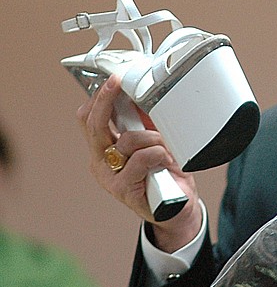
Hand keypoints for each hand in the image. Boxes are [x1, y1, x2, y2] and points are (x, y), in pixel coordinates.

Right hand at [77, 74, 202, 250]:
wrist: (177, 208)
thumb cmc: (164, 174)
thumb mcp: (154, 141)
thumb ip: (143, 122)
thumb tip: (140, 93)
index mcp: (104, 149)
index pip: (89, 119)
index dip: (99, 97)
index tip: (113, 78)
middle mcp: (101, 162)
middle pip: (94, 125)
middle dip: (106, 100)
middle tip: (117, 82)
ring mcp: (110, 177)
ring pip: (127, 140)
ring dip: (153, 137)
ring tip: (166, 147)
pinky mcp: (123, 189)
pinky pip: (141, 158)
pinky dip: (159, 154)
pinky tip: (166, 163)